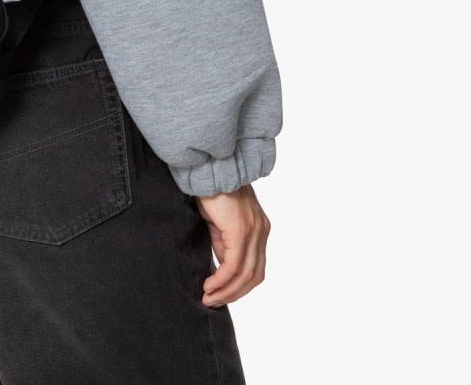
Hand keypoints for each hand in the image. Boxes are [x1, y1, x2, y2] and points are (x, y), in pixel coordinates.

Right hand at [190, 184, 270, 306]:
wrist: (210, 167)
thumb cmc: (211, 189)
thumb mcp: (219, 221)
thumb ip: (223, 242)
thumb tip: (222, 265)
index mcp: (259, 228)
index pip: (256, 266)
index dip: (240, 285)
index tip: (221, 294)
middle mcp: (261, 231)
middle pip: (255, 275)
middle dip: (234, 293)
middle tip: (214, 302)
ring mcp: (254, 231)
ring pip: (246, 274)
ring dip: (227, 291)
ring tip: (209, 298)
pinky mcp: (240, 231)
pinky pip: (233, 265)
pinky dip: (221, 280)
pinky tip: (209, 285)